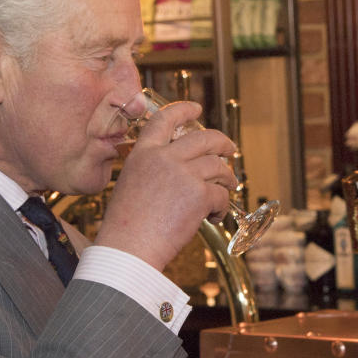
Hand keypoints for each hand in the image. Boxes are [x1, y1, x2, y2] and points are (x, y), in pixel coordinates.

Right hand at [99, 100, 237, 269]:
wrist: (128, 249)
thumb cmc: (126, 227)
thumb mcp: (131, 185)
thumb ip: (153, 171)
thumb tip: (183, 173)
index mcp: (143, 153)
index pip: (164, 119)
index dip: (183, 110)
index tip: (196, 108)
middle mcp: (163, 157)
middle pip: (204, 138)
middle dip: (223, 142)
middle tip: (231, 150)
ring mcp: (183, 174)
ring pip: (218, 167)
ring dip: (227, 180)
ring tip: (227, 191)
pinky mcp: (199, 194)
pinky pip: (221, 195)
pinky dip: (222, 207)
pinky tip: (213, 218)